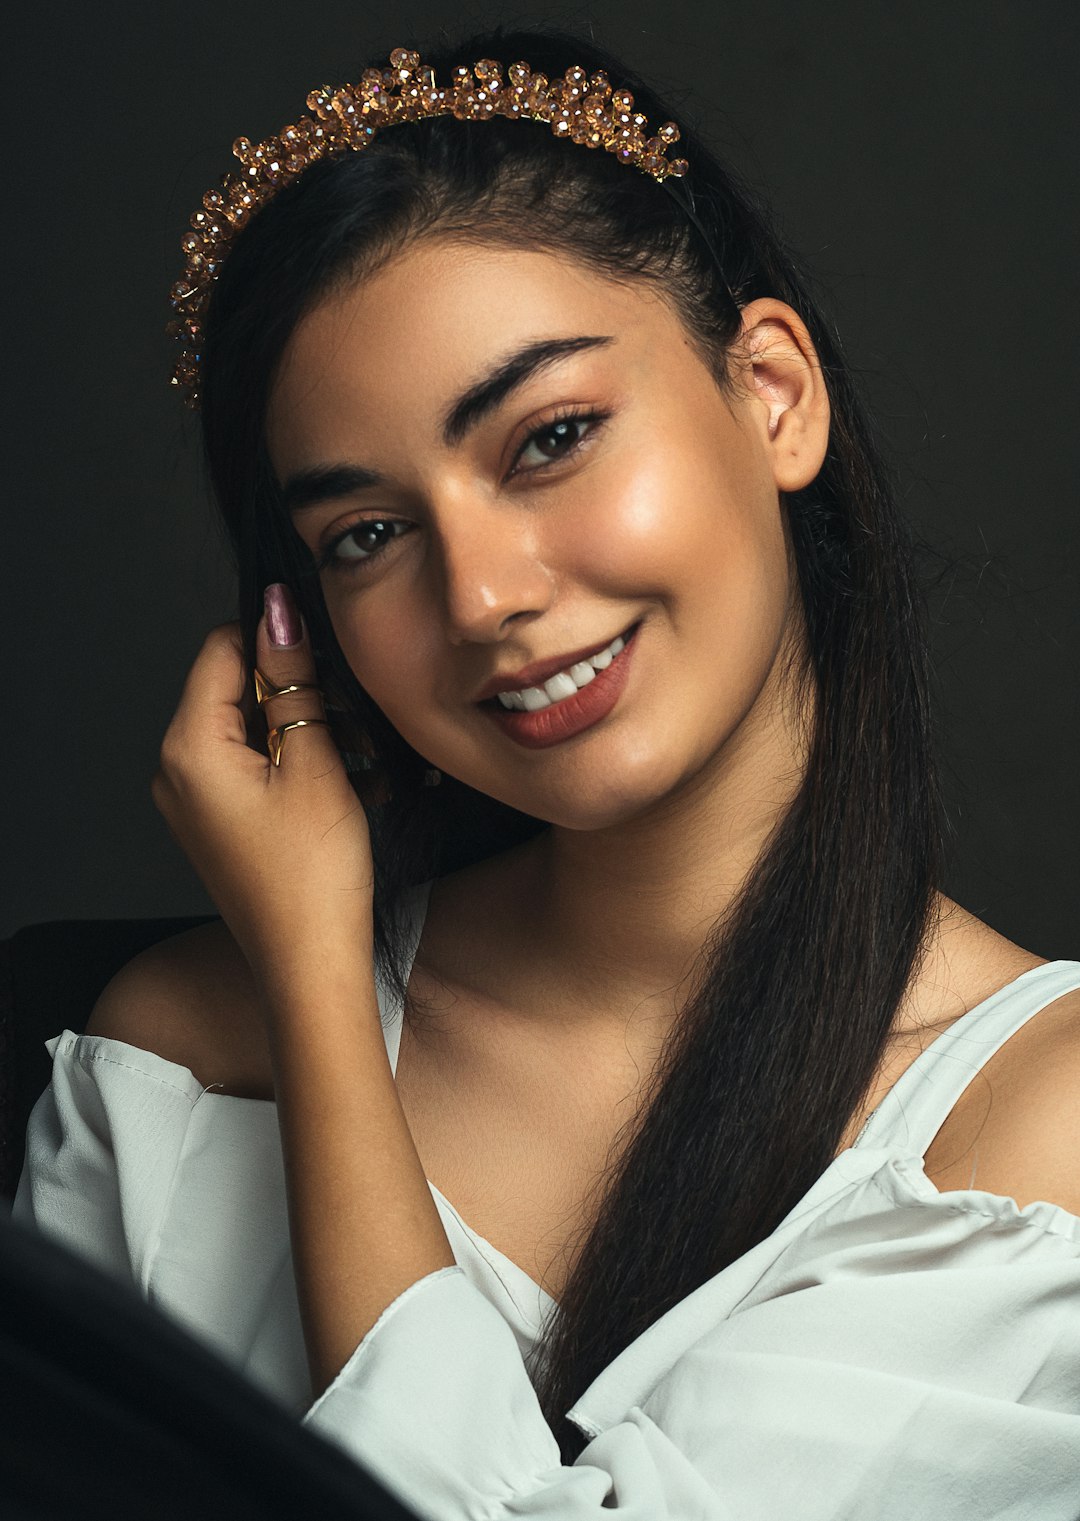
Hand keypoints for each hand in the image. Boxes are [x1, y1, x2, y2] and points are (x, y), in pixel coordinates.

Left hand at [151, 584, 374, 997]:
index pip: (221, 649)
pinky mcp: (219, 823)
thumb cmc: (312, 878)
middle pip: (234, 689)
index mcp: (189, 748)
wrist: (310, 966)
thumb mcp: (314, 765)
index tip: (327, 648)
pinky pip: (254, 768)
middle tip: (354, 714)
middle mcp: (176, 770)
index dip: (276, 638)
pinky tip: (348, 784)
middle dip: (299, 692)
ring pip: (251, 729)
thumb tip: (280, 614)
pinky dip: (298, 764)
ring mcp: (194, 800)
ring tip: (361, 756)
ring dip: (308, 729)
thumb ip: (294, 684)